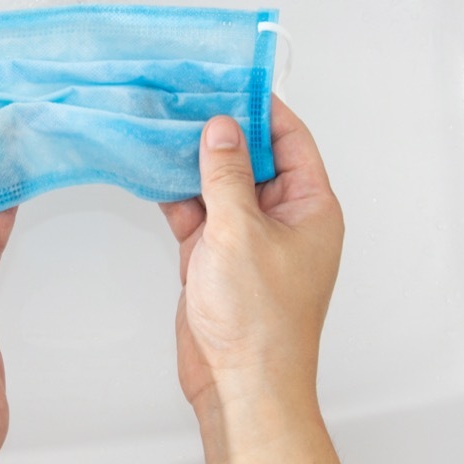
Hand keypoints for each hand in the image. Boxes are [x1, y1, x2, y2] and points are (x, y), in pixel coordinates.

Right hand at [161, 98, 358, 463]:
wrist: (240, 385)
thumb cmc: (260, 322)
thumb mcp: (241, 232)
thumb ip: (225, 175)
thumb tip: (221, 128)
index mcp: (311, 207)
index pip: (290, 140)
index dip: (261, 107)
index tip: (230, 78)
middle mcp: (283, 218)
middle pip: (251, 157)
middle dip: (219, 129)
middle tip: (185, 95)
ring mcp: (248, 237)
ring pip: (219, 182)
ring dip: (192, 159)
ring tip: (162, 122)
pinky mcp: (216, 256)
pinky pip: (197, 211)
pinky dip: (176, 192)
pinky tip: (152, 168)